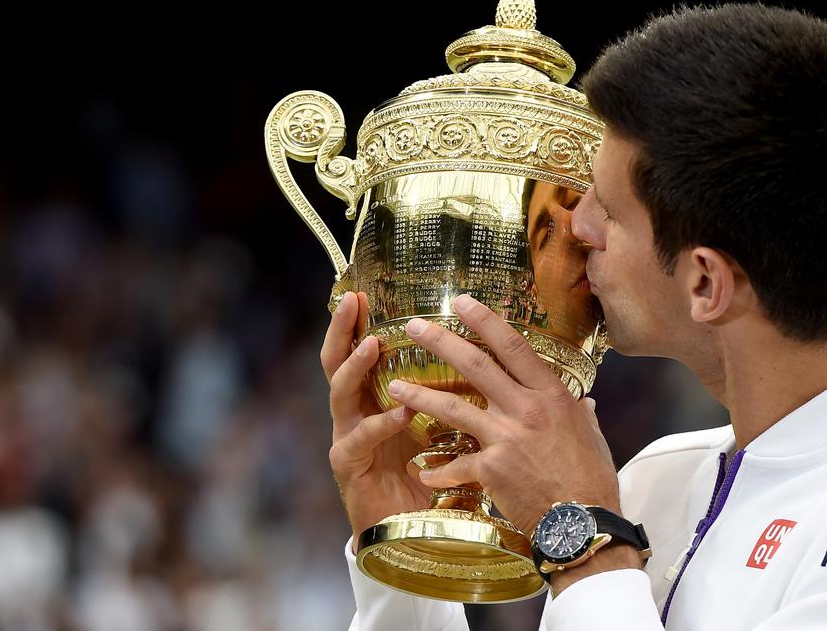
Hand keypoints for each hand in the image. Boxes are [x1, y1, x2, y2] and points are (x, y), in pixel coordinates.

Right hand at [323, 291, 432, 551]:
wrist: (411, 534)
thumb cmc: (427, 479)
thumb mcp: (441, 430)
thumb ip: (451, 398)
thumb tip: (489, 362)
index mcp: (374, 399)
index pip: (361, 352)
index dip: (360, 323)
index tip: (365, 291)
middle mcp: (354, 413)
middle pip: (336, 362)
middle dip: (343, 330)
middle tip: (353, 302)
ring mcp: (347, 438)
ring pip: (338, 394)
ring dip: (355, 367)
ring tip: (373, 346)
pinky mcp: (349, 467)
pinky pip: (358, 440)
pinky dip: (379, 424)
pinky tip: (399, 411)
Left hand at [385, 293, 623, 540]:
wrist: (583, 522)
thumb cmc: (592, 478)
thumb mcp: (591, 435)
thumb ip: (580, 414)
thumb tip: (583, 403)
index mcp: (551, 395)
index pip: (514, 346)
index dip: (485, 320)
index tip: (462, 301)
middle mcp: (526, 409)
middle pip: (476, 365)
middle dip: (441, 341)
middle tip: (416, 325)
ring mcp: (506, 437)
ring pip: (453, 406)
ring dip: (419, 395)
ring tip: (395, 387)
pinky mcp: (492, 468)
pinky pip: (456, 464)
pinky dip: (439, 471)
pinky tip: (424, 473)